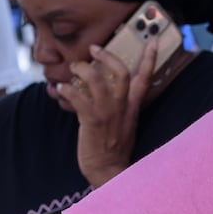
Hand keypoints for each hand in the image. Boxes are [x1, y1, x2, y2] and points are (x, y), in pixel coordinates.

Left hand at [60, 41, 155, 187]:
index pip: (145, 79)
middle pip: (121, 72)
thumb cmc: (113, 150)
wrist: (109, 172)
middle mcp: (122, 108)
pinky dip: (67, 89)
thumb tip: (103, 92)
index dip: (149, 59)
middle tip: (94, 48)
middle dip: (107, 56)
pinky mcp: (92, 121)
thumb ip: (119, 107)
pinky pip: (78, 97)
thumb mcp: (124, 125)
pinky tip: (61, 89)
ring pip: (97, 80)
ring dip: (82, 69)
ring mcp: (108, 114)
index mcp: (132, 108)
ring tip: (73, 68)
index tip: (151, 41)